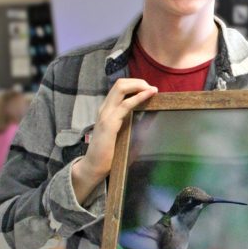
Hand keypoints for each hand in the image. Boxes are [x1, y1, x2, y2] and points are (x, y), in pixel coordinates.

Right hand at [71, 78, 156, 202]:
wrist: (94, 166)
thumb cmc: (111, 153)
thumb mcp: (126, 135)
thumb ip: (137, 124)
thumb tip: (153, 117)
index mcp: (108, 109)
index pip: (120, 87)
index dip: (136, 84)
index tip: (151, 90)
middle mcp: (105, 108)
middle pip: (120, 83)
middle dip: (139, 81)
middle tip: (153, 88)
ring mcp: (105, 114)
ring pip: (121, 88)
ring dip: (139, 86)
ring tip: (153, 90)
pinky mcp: (109, 123)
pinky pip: (125, 105)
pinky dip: (139, 97)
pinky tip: (149, 95)